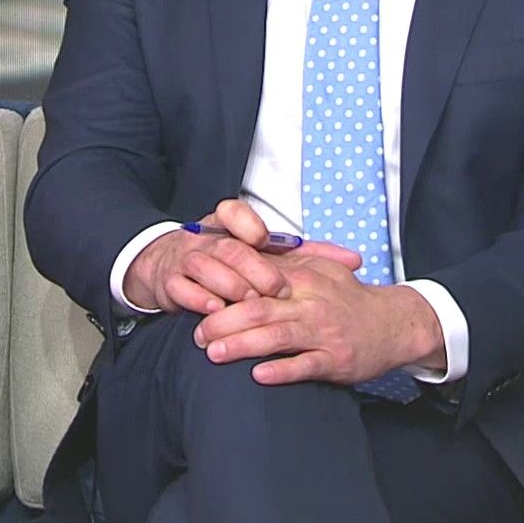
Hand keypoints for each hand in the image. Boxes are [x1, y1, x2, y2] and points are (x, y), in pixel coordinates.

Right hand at [125, 200, 361, 313]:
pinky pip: (181, 288)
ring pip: (205, 266)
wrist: (168, 268)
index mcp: (226, 226)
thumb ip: (309, 256)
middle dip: (253, 268)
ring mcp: (185, 261)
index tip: (264, 240)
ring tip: (250, 301)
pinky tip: (215, 310)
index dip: (249, 225)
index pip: (232, 212)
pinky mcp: (171, 283)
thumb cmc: (227, 263)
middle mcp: (205, 240)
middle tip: (276, 289)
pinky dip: (198, 299)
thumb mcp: (263, 254)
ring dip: (228, 285)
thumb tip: (355, 259)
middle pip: (229, 248)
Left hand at [190, 246, 445, 385]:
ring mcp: (324, 331)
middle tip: (196, 334)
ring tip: (213, 352)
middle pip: (258, 308)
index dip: (223, 290)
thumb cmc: (349, 298)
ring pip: (276, 336)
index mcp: (302, 277)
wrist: (395, 323)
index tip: (198, 301)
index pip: (255, 279)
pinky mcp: (336, 359)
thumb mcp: (318, 270)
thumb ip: (282, 265)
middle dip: (222, 320)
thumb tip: (240, 259)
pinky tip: (257, 375)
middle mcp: (310, 302)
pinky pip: (305, 365)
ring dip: (241, 345)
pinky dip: (281, 370)